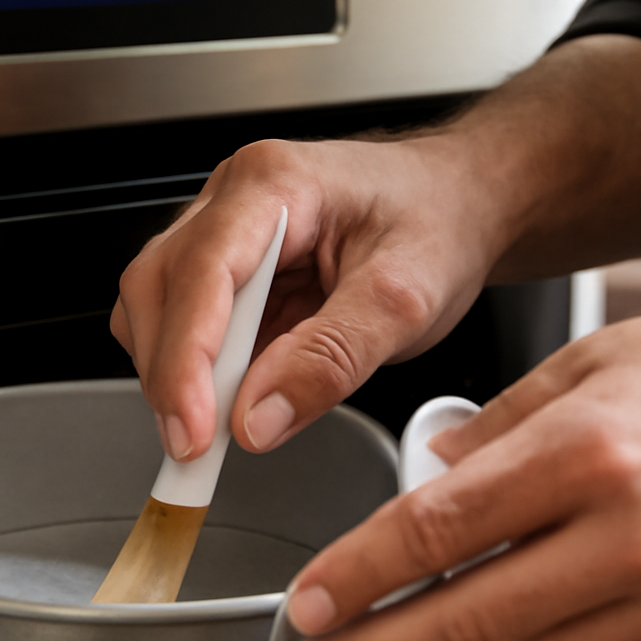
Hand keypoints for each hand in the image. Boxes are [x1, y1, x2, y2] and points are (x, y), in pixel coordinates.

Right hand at [110, 36, 640, 463]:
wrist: (486, 192)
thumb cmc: (452, 217)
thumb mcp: (410, 289)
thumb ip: (329, 352)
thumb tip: (258, 416)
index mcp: (272, 184)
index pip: (196, 274)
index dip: (183, 361)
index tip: (193, 435)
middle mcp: (237, 196)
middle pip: (155, 290)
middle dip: (166, 375)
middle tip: (195, 456)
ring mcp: (230, 227)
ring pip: (157, 306)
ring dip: (175, 374)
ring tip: (216, 438)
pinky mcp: (238, 261)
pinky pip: (187, 319)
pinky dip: (196, 370)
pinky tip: (235, 406)